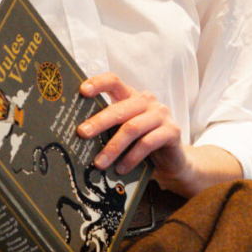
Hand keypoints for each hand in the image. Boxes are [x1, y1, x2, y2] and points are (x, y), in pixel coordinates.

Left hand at [77, 72, 191, 190]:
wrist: (171, 161)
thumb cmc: (140, 144)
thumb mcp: (123, 132)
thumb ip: (108, 128)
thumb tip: (79, 135)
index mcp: (132, 96)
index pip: (114, 82)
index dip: (98, 83)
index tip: (82, 91)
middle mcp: (147, 102)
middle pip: (120, 109)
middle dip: (99, 122)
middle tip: (82, 134)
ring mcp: (161, 115)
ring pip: (132, 128)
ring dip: (113, 147)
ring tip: (99, 163)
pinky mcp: (172, 131)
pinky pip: (147, 143)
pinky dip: (131, 158)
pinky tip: (121, 168)